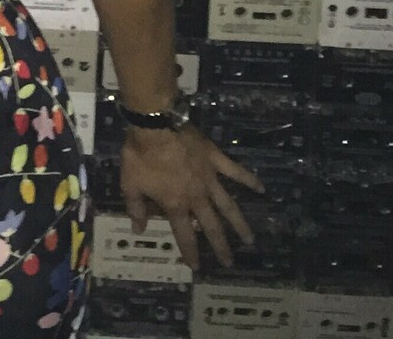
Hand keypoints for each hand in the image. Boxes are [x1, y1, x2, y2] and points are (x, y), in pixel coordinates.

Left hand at [120, 125, 262, 270]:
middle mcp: (197, 196)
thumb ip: (136, 208)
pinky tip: (262, 189)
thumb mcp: (130, 184)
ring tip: (250, 239)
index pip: (184, 235)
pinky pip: (236, 171)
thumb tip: (138, 229)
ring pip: (228, 205)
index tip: (197, 267)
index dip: (190, 252)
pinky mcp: (216, 159)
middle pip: (211, 226)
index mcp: (176, 204)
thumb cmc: (140, 156)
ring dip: (239, 223)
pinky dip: (249, 180)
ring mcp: (210, 178)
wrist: (156, 125)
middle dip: (220, 246)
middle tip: (230, 262)